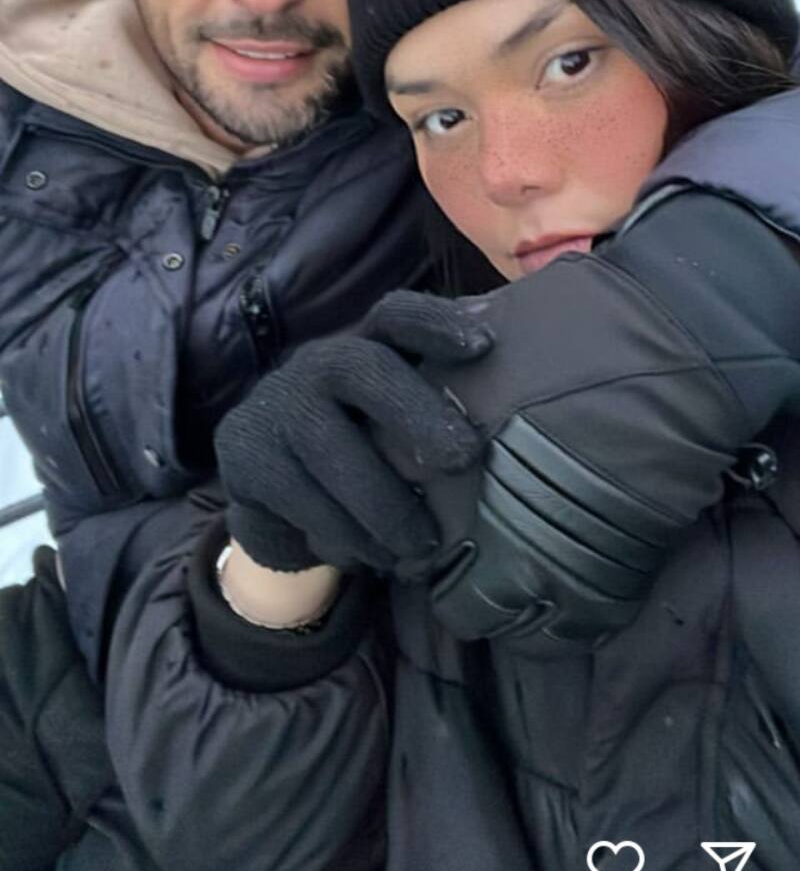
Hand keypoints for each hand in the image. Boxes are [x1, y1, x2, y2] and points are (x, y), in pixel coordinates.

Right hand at [215, 294, 492, 577]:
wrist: (278, 507)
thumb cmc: (364, 457)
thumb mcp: (399, 428)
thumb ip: (446, 405)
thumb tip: (525, 398)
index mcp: (364, 346)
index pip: (396, 315)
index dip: (435, 322)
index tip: (484, 346)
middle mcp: (316, 363)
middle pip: (361, 367)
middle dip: (414, 410)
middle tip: (463, 457)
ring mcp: (275, 405)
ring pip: (331, 447)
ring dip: (382, 503)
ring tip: (421, 544)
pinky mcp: (244, 453)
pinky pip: (300, 496)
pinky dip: (343, 533)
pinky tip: (372, 556)